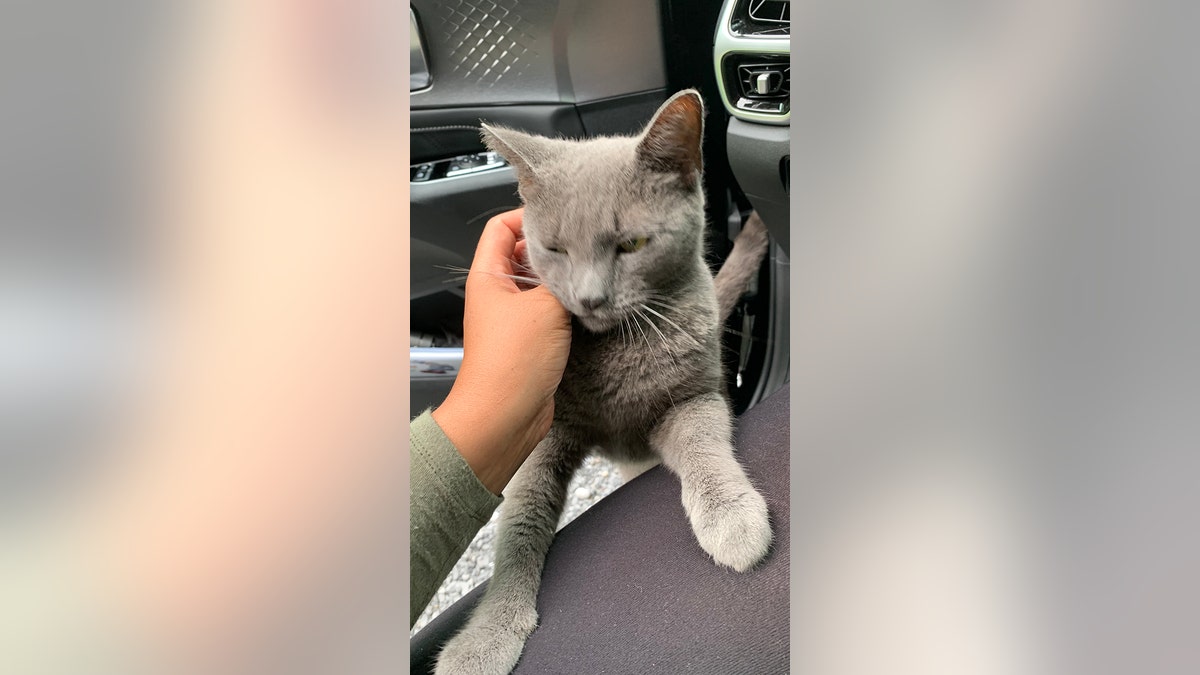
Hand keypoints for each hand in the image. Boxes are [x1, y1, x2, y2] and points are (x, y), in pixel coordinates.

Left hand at [433, 209, 571, 494]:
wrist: (505, 417)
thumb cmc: (511, 364)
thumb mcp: (545, 308)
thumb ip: (564, 279)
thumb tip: (583, 264)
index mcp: (489, 276)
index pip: (502, 227)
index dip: (529, 216)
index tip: (562, 217)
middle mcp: (499, 293)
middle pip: (526, 255)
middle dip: (556, 250)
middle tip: (586, 245)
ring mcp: (516, 317)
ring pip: (543, 285)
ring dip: (566, 281)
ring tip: (592, 273)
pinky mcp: (533, 340)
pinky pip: (553, 312)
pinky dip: (570, 307)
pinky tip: (590, 305)